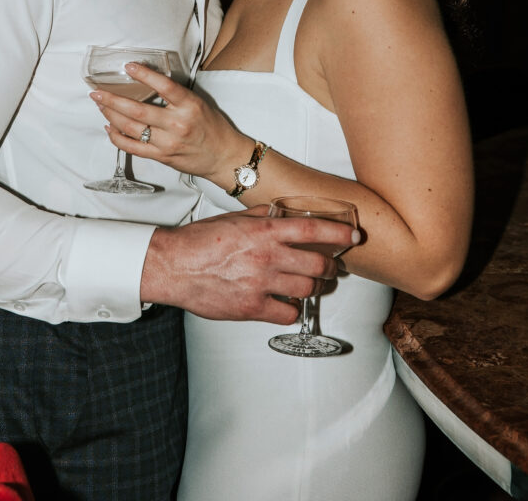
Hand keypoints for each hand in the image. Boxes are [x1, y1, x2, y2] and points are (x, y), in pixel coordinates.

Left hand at [89, 62, 249, 183]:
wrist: (223, 156)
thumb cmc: (212, 127)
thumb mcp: (199, 103)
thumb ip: (176, 95)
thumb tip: (147, 81)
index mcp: (189, 106)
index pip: (164, 86)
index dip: (144, 75)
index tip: (128, 65)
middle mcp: (177, 124)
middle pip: (138, 111)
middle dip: (112, 100)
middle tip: (96, 92)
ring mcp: (167, 143)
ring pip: (131, 129)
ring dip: (111, 116)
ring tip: (100, 105)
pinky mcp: (161, 157)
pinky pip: (132, 148)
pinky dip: (117, 137)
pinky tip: (109, 127)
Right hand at [141, 207, 358, 323]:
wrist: (174, 266)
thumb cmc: (200, 241)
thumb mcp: (234, 218)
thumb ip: (261, 217)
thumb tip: (280, 214)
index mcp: (264, 232)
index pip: (313, 231)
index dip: (338, 234)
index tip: (352, 237)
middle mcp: (268, 257)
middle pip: (317, 265)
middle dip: (329, 267)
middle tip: (330, 268)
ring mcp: (261, 284)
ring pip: (307, 290)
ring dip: (314, 289)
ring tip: (311, 286)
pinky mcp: (252, 307)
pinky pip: (288, 314)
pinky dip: (291, 310)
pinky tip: (286, 304)